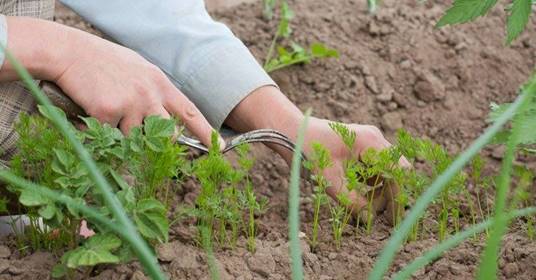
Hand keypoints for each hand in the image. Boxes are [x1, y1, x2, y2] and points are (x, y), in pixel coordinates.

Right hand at [0, 16, 219, 145]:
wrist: (71, 53)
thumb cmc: (104, 62)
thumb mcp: (139, 70)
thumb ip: (154, 92)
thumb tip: (166, 117)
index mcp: (160, 84)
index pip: (190, 112)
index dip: (207, 132)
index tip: (220, 147)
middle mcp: (150, 95)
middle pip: (166, 136)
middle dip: (157, 142)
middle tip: (140, 132)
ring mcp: (131, 105)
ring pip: (134, 139)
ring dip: (122, 132)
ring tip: (107, 106)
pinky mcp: (109, 114)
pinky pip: (110, 136)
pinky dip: (101, 129)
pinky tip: (92, 108)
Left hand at [303, 118, 410, 223]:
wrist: (290, 130)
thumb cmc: (307, 150)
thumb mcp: (329, 179)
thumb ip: (350, 200)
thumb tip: (369, 219)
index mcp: (370, 143)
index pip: (398, 172)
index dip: (397, 196)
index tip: (393, 218)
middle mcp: (374, 139)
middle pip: (396, 171)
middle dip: (390, 194)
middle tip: (380, 218)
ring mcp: (368, 142)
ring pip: (385, 171)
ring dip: (379, 190)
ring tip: (364, 208)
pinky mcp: (360, 147)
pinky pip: (373, 168)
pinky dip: (370, 183)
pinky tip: (357, 196)